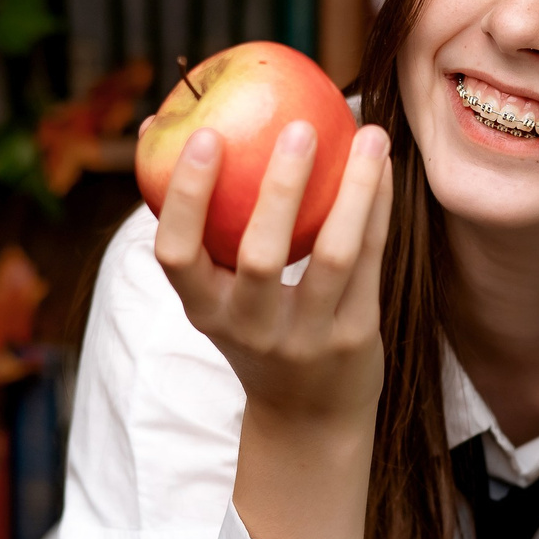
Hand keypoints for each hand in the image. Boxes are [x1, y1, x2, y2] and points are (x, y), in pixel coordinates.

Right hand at [154, 119, 393, 426]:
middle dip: (280, 188)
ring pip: (334, 257)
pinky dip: (377, 208)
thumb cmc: (254, 327)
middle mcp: (250, 329)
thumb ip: (196, 219)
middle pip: (261, 257)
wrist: (308, 418)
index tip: (206, 135)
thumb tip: (157, 121)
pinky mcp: (355, 338)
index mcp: (204, 310)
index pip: (176, 254)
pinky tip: (382, 165)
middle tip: (299, 127)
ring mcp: (306, 338)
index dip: (187, 196)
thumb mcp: (215, 290)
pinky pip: (370, 261)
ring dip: (353, 189)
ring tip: (368, 133)